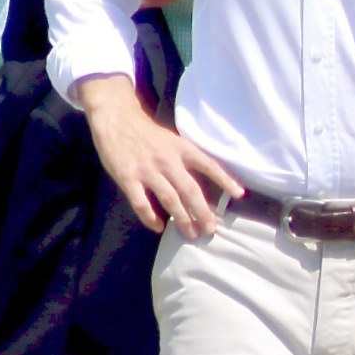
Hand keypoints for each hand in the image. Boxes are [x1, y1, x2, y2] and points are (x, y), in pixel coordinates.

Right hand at [75, 75, 241, 238]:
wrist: (116, 119)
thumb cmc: (147, 133)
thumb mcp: (172, 140)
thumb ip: (185, 159)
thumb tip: (201, 184)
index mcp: (181, 148)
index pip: (209, 165)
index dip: (225, 180)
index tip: (238, 194)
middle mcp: (168, 160)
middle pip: (190, 191)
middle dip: (203, 212)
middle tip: (210, 230)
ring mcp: (147, 170)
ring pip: (170, 200)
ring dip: (182, 220)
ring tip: (191, 234)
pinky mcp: (127, 178)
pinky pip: (141, 203)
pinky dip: (150, 218)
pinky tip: (158, 227)